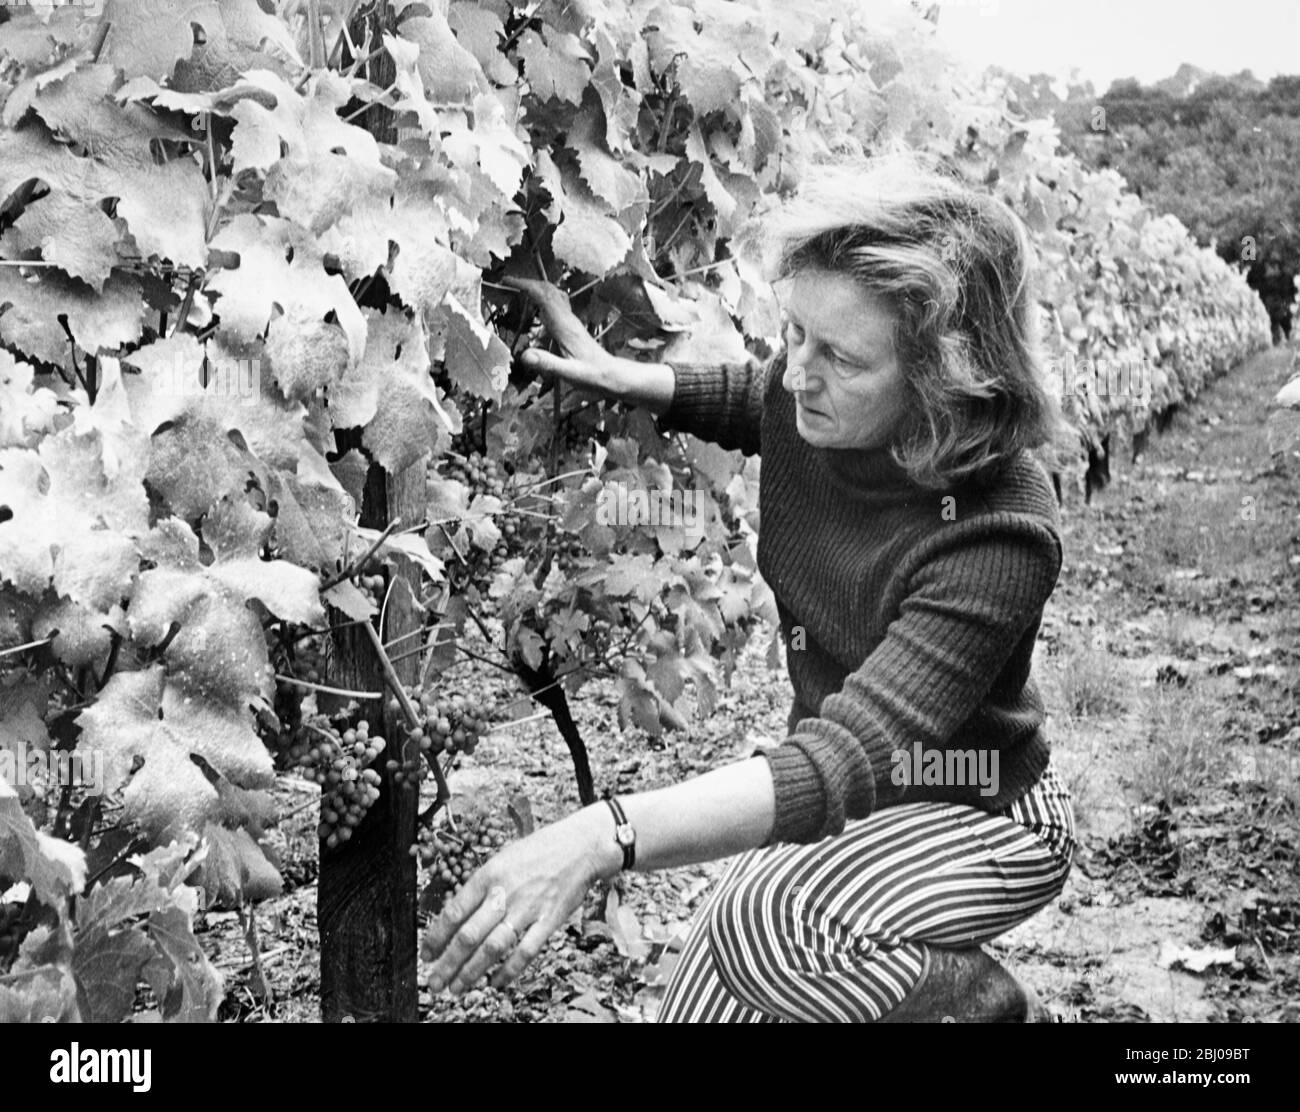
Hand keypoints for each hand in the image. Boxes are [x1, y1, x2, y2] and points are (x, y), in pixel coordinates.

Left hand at [421, 808, 615, 995]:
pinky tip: (495, 984)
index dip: (436, 937)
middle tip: (435, 982)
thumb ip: (481, 886)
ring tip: (456, 988)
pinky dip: (508, 972)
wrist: (580, 846)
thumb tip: (457, 915)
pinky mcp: (549, 920)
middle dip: (447, 963)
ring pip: (492, 948)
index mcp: (489, 875)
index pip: (454, 911)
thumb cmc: (538, 850)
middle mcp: (504, 893)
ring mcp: (527, 908)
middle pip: (468, 936)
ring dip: (471, 972)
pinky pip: (525, 952)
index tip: (426, 954)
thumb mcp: (502, 858)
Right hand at [502, 275, 674, 413]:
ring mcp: (571, 320)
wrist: (611, 375)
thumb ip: (548, 364)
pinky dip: (544, 297)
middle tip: (507, 282)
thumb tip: (525, 355)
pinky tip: (537, 305)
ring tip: (517, 288)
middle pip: (548, 290)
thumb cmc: (593, 376)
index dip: (524, 286)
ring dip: (536, 287)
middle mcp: (568, 319)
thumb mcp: (570, 374)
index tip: (507, 281)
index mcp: (564, 326)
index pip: (543, 297)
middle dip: (527, 282)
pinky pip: (557, 303)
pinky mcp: (572, 325)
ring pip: (553, 294)